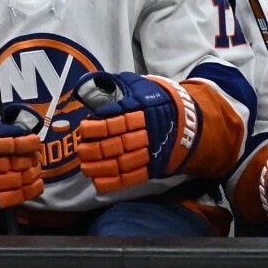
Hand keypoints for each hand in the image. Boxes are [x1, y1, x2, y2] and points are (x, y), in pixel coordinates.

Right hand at [0, 105, 43, 225]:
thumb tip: (19, 130)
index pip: (8, 144)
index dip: (26, 143)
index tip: (35, 142)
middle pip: (15, 163)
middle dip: (31, 159)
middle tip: (36, 156)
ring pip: (17, 180)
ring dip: (32, 174)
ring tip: (36, 168)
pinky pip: (13, 197)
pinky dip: (29, 191)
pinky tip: (38, 182)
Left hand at [74, 71, 205, 190]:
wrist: (187, 120)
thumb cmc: (154, 100)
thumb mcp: (140, 86)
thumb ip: (118, 85)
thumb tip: (91, 83)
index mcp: (144, 111)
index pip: (120, 121)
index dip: (100, 127)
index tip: (84, 128)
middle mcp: (149, 132)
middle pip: (120, 143)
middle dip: (97, 149)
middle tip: (80, 150)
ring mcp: (152, 151)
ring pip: (125, 162)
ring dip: (102, 167)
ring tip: (85, 168)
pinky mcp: (154, 167)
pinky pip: (133, 177)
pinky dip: (115, 182)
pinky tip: (98, 183)